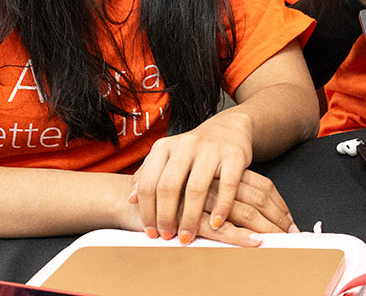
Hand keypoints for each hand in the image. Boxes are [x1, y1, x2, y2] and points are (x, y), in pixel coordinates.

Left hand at [129, 111, 272, 243]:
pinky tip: (216, 224)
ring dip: (190, 218)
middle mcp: (186, 145)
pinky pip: (227, 185)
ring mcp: (211, 149)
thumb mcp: (167, 157)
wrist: (230, 128)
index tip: (151, 232)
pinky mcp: (234, 155)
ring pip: (196, 188)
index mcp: (165, 147)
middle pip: (169, 186)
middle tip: (167, 237)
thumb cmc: (194, 151)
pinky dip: (221, 208)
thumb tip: (131, 200)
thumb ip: (148, 175)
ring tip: (187, 237)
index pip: (149, 183)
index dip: (147, 211)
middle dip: (166, 217)